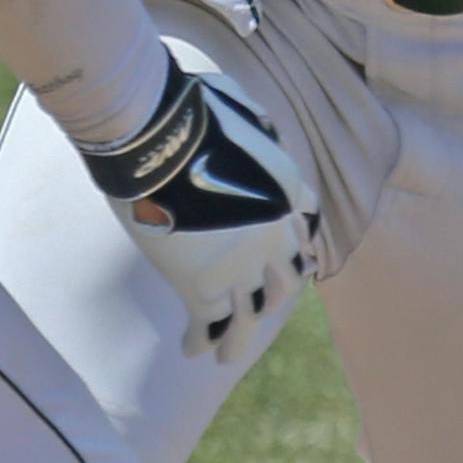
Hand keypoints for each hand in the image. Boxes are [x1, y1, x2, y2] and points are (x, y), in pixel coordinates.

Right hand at [77, 56, 319, 360]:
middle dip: (274, 297)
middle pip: (286, 281)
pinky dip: (201, 340)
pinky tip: (191, 348)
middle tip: (261, 309)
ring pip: (251, 317)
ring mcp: (241, 265)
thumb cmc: (188, 107)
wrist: (156, 135)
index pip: (306, 230)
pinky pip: (210, 325)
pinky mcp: (203, 285)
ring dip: (240, 340)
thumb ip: (256, 126)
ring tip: (226, 356)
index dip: (298, 248)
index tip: (292, 262)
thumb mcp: (241, 106)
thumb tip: (258, 128)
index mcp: (286, 188)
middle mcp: (274, 234)